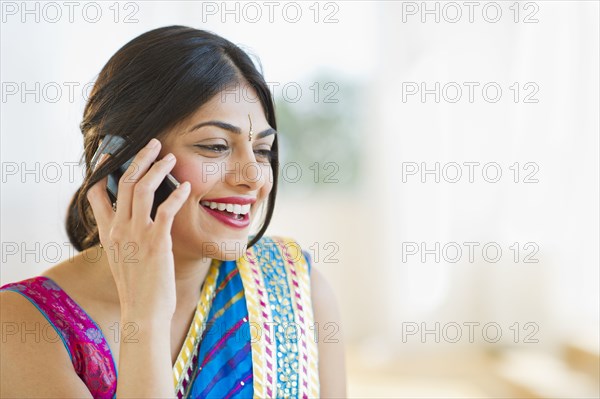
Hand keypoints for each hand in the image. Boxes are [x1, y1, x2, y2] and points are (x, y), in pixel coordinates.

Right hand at [87, 138, 190, 321]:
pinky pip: (166, 209)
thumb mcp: (122, 258)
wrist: (143, 313)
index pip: (95, 193)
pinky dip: (177, 194)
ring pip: (143, 188)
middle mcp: (118, 229)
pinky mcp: (156, 242)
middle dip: (140, 158)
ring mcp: (136, 235)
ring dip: (158, 168)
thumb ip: (123, 236)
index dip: (102, 169)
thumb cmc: (138, 287)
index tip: (111, 153)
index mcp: (107, 233)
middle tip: (154, 144)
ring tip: (171, 158)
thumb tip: (134, 217)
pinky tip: (186, 187)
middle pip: (125, 182)